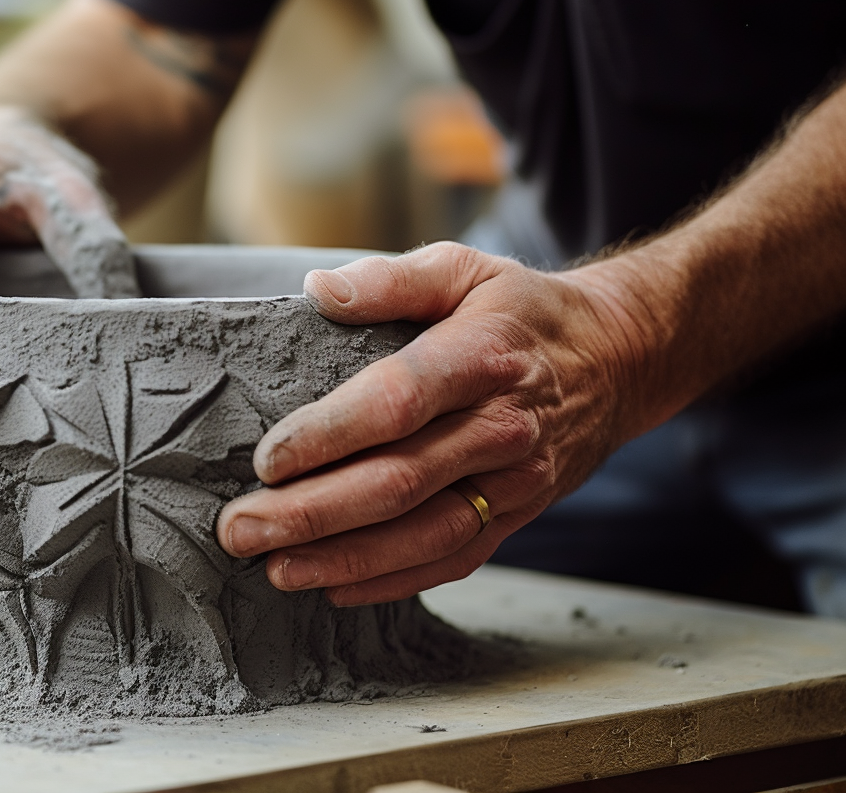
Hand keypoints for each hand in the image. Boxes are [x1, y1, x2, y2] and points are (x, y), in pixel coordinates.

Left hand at [215, 242, 653, 604]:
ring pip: (422, 535)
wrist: (618, 360)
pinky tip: (332, 588)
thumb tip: (318, 290)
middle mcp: (501, 428)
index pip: (397, 403)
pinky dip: (391, 581)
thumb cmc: (522, 312)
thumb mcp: (465, 269)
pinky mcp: (518, 516)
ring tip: (274, 568)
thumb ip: (391, 280)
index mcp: (482, 357)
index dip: (329, 435)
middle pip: (399, 481)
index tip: (267, 459)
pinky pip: (452, 560)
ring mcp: (514, 481)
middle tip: (239, 528)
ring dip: (343, 560)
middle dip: (311, 513)